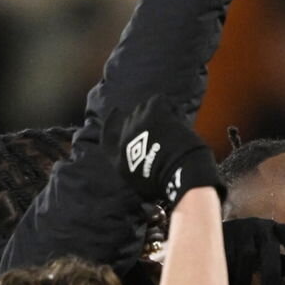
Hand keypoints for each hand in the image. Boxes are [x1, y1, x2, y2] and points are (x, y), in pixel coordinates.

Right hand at [106, 94, 222, 209]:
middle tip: (159, 127)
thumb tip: (137, 160)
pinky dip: (170, 108)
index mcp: (118, 155)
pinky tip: (178, 118)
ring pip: (144, 109)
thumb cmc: (162, 182)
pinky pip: (161, 102)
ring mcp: (138, 119)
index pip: (107, 135)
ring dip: (156, 115)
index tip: (116, 112)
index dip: (110, 122)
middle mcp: (124, 134)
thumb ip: (132, 167)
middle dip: (143, 122)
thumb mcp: (138, 181)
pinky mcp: (154, 109)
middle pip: (130, 119)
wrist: (178, 169)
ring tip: (170, 124)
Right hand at [223, 218, 284, 284]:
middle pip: (268, 246)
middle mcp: (258, 225)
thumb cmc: (250, 248)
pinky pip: (228, 257)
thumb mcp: (267, 254)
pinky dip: (230, 272)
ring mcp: (239, 229)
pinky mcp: (221, 235)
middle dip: (271, 269)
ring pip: (247, 254)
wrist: (214, 234)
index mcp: (274, 229)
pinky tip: (229, 278)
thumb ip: (282, 263)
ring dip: (245, 275)